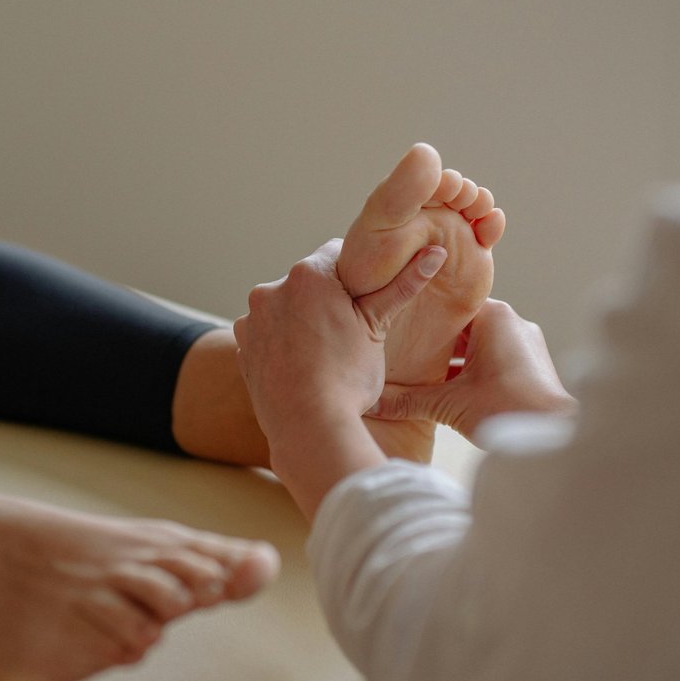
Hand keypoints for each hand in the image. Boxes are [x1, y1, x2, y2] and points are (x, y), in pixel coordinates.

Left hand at [234, 238, 445, 516]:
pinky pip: (267, 331)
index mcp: (308, 274)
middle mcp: (272, 288)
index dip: (356, 275)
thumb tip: (437, 253)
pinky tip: (301, 364)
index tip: (363, 300)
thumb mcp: (377, 329)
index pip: (338, 252)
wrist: (307, 427)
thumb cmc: (347, 378)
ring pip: (286, 306)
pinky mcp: (243, 344)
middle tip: (347, 332)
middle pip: (309, 281)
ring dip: (301, 319)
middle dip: (326, 299)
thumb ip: (403, 286)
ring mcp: (252, 318)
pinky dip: (281, 341)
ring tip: (323, 354)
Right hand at [367, 299, 576, 440]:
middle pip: (462, 325)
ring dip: (454, 359)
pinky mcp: (532, 364)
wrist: (554, 434)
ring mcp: (525, 342)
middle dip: (435, 341)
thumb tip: (372, 403)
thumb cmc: (506, 409)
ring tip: (423, 374)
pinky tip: (454, 389)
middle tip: (404, 352)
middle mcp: (512, 322)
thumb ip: (407, 401)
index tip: (399, 326)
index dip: (421, 316)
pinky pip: (495, 357)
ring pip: (478, 343)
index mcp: (493, 316)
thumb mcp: (448, 404)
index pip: (448, 304)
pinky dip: (474, 369)